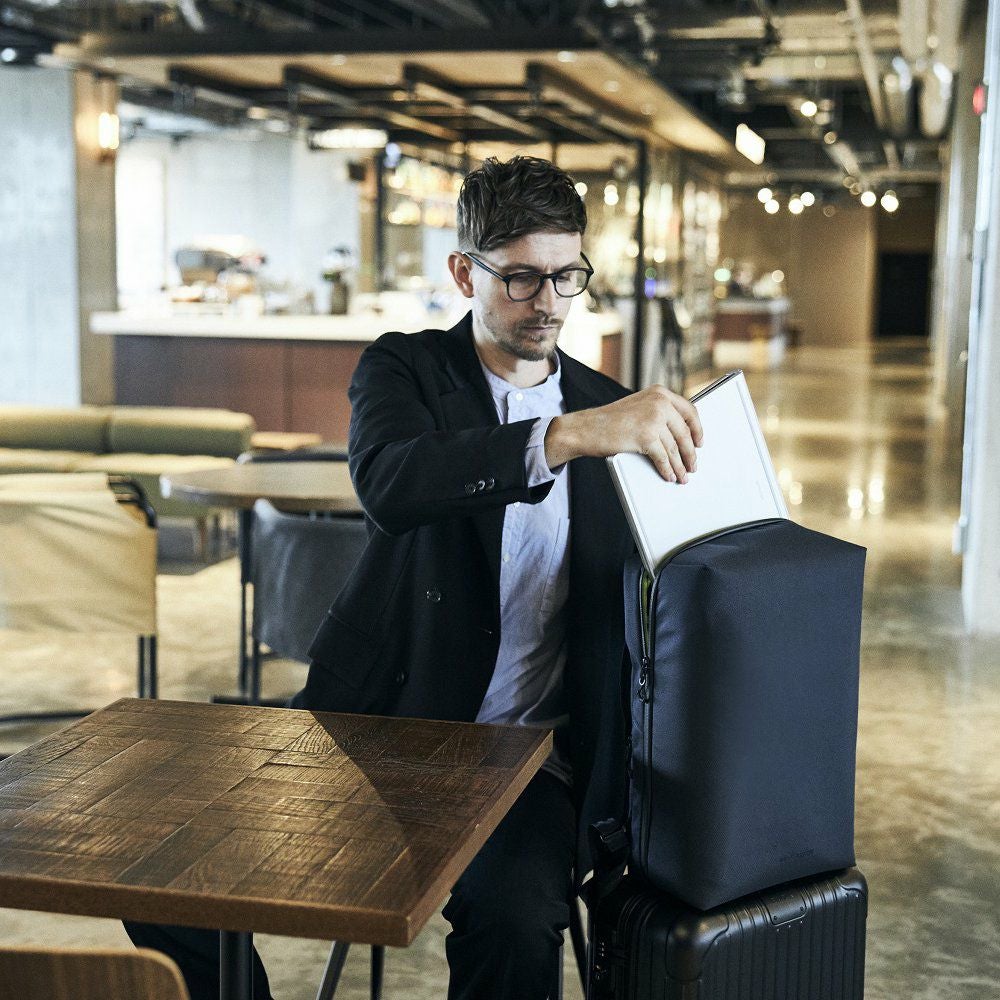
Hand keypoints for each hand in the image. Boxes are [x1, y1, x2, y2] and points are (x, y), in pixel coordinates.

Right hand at [545, 386, 702, 481]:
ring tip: (681, 475)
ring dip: (680, 465)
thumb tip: (679, 435)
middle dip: (690, 453)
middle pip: (684, 433)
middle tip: (692, 465)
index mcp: (659, 392)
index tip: (699, 442)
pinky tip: (668, 475)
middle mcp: (659, 402)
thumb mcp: (638, 407)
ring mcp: (654, 418)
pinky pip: (663, 458)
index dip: (697, 429)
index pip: (689, 410)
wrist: (586, 428)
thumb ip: (658, 413)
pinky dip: (667, 469)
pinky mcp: (646, 436)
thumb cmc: (608, 421)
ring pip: (675, 448)